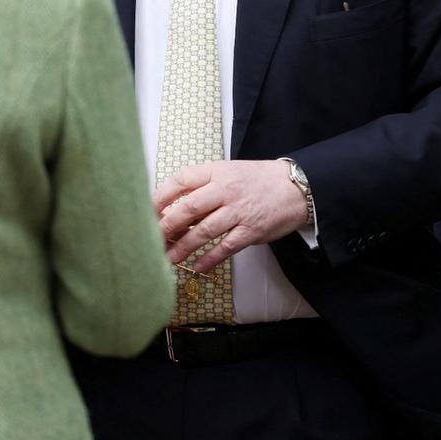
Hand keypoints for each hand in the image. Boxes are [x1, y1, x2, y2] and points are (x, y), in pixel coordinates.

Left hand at [154, 160, 308, 273]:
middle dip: (167, 226)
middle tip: (151, 239)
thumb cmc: (256, 181)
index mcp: (217, 171)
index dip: (161, 196)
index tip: (146, 210)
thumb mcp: (228, 172)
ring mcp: (239, 210)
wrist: (294, 187)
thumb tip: (171, 208)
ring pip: (205, 230)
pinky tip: (197, 267)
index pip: (182, 180)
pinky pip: (226, 247)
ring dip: (183, 247)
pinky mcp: (252, 230)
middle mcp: (227, 189)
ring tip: (168, 258)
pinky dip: (209, 259)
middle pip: (189, 207)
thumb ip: (202, 187)